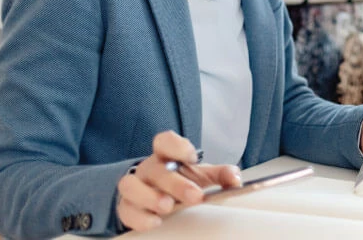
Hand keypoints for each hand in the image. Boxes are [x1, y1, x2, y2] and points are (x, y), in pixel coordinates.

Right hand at [116, 131, 241, 231]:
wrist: (158, 197)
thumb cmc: (183, 181)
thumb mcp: (203, 176)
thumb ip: (221, 175)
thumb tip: (236, 179)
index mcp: (166, 155)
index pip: (165, 141)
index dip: (177, 146)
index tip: (192, 156)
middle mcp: (148, 169)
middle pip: (156, 169)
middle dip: (175, 183)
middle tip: (194, 196)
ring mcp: (135, 187)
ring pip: (130, 186)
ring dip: (150, 197)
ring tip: (168, 207)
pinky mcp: (126, 208)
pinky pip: (126, 210)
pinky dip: (140, 217)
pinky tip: (156, 222)